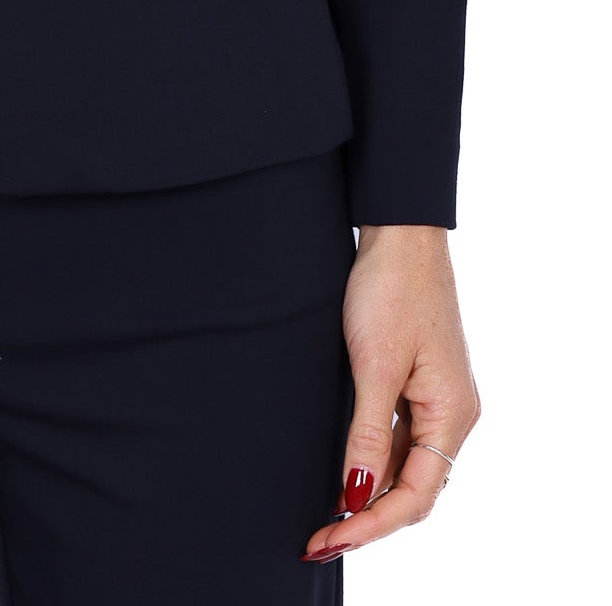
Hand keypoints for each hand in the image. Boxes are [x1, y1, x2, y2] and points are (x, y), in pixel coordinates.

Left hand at [301, 224, 479, 564]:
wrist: (400, 233)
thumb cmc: (390, 290)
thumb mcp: (373, 366)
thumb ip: (368, 435)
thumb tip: (357, 497)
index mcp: (452, 415)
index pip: (416, 495)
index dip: (372, 524)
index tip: (327, 537)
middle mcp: (454, 414)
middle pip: (417, 490)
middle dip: (370, 520)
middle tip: (318, 538)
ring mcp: (439, 398)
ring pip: (409, 468)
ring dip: (372, 496)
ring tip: (326, 517)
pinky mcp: (421, 382)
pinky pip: (403, 440)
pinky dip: (376, 463)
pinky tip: (347, 473)